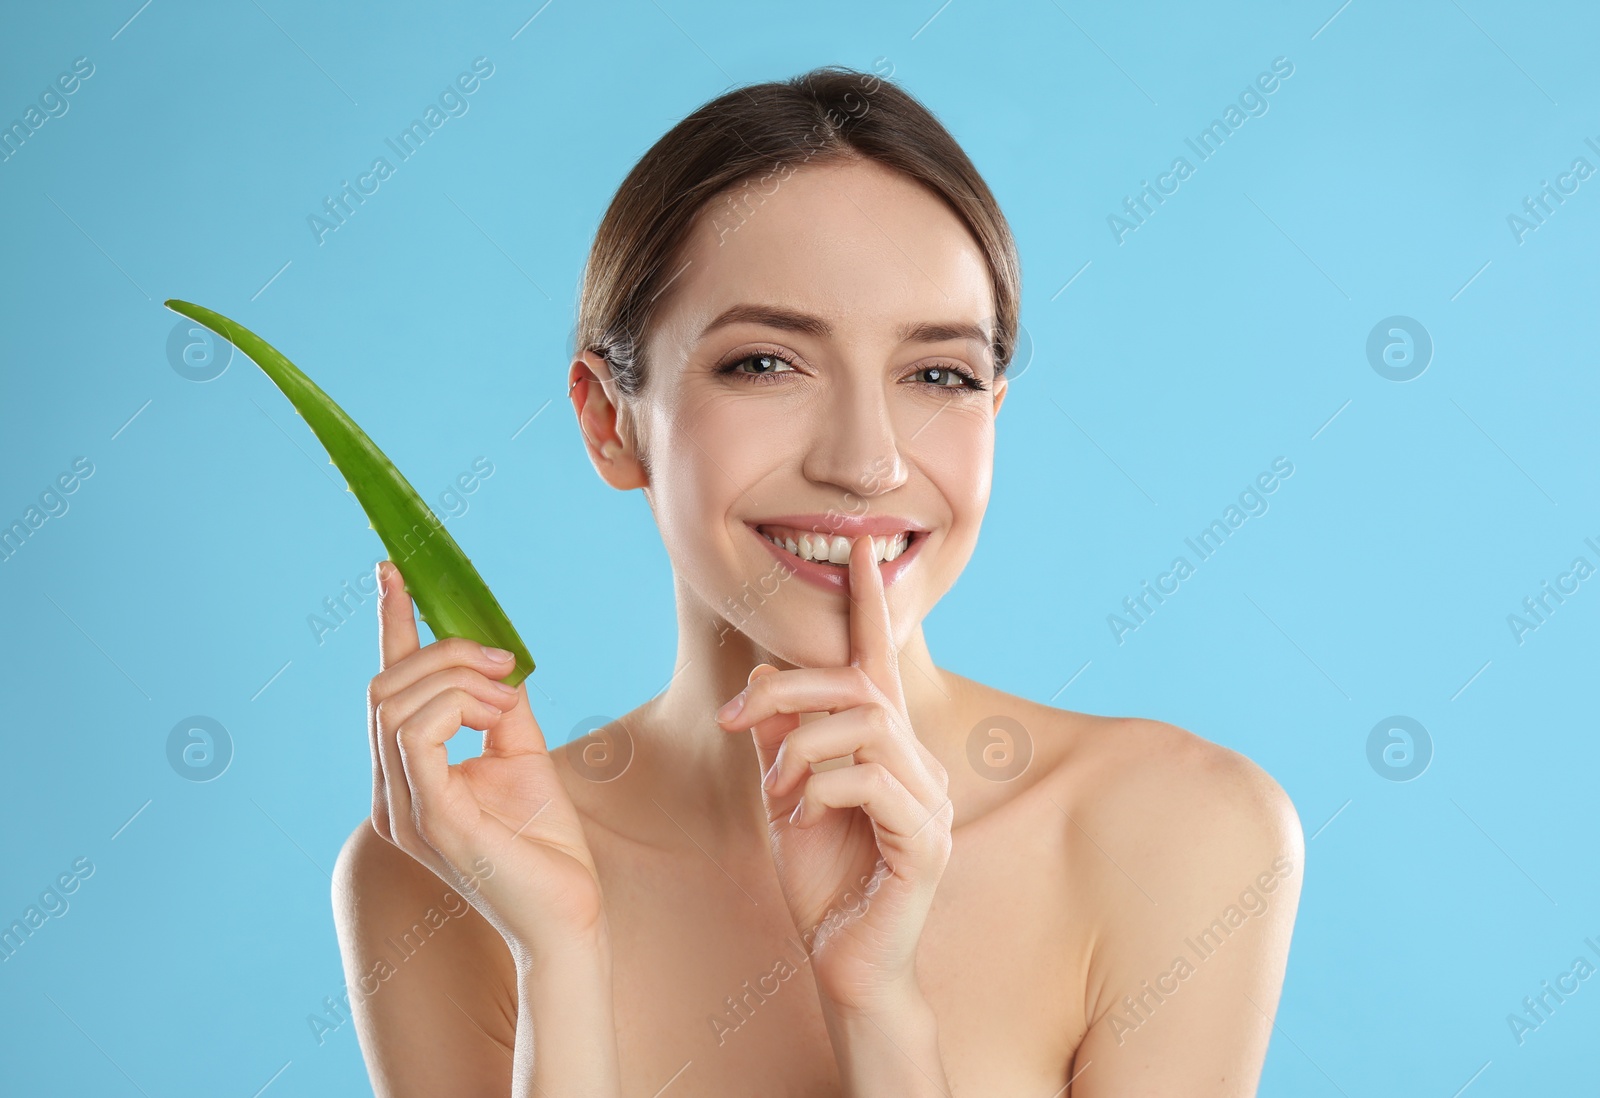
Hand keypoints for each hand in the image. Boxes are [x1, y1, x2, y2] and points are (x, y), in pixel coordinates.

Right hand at [366, 559, 604, 961]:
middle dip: (444, 653)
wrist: (569, 916)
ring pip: (396, 700)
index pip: (386, 692)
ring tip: (507, 698)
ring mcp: (402, 809)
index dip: (389, 626)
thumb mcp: (522, 755)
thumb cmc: (547, 847)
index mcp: (406, 781)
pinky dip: (459, 704)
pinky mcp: (429, 817)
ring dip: (459, 678)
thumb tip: (493, 659)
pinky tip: (497, 715)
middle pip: (385, 686)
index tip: (392, 570)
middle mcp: (391, 795)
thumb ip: (498, 706)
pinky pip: (416, 731)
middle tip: (505, 665)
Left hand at [716, 537, 953, 1015]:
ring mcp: (931, 799)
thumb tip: (758, 681)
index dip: (871, 603)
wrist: (847, 965)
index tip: (861, 546)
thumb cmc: (822, 882)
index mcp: (887, 746)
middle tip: (735, 716)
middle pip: (859, 684)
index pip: (880, 660)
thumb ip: (779, 740)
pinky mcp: (928, 840)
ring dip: (801, 748)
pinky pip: (871, 780)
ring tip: (778, 790)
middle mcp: (918, 762)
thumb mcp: (786, 798)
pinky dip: (821, 788)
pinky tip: (803, 816)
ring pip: (865, 725)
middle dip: (788, 688)